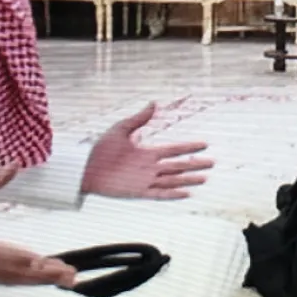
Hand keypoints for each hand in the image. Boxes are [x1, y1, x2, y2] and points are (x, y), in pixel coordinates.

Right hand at [0, 168, 77, 286]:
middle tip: (71, 276)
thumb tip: (13, 166)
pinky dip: (25, 280)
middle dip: (43, 275)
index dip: (28, 261)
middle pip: (14, 273)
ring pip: (11, 280)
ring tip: (66, 279)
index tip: (51, 264)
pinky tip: (41, 278)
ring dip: (39, 280)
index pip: (3, 255)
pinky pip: (4, 280)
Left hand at [82, 103, 212, 199]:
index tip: (204, 144)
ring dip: (188, 179)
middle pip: (178, 166)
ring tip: (204, 178)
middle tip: (212, 162)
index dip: (188, 147)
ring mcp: (145, 180)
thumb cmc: (100, 149)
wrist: (84, 168)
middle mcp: (149, 167)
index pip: (173, 150)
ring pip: (172, 180)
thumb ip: (138, 118)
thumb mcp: (120, 129)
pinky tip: (186, 193)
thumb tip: (153, 103)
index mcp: (147, 153)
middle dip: (195, 164)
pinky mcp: (138, 191)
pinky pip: (160, 194)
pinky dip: (173, 194)